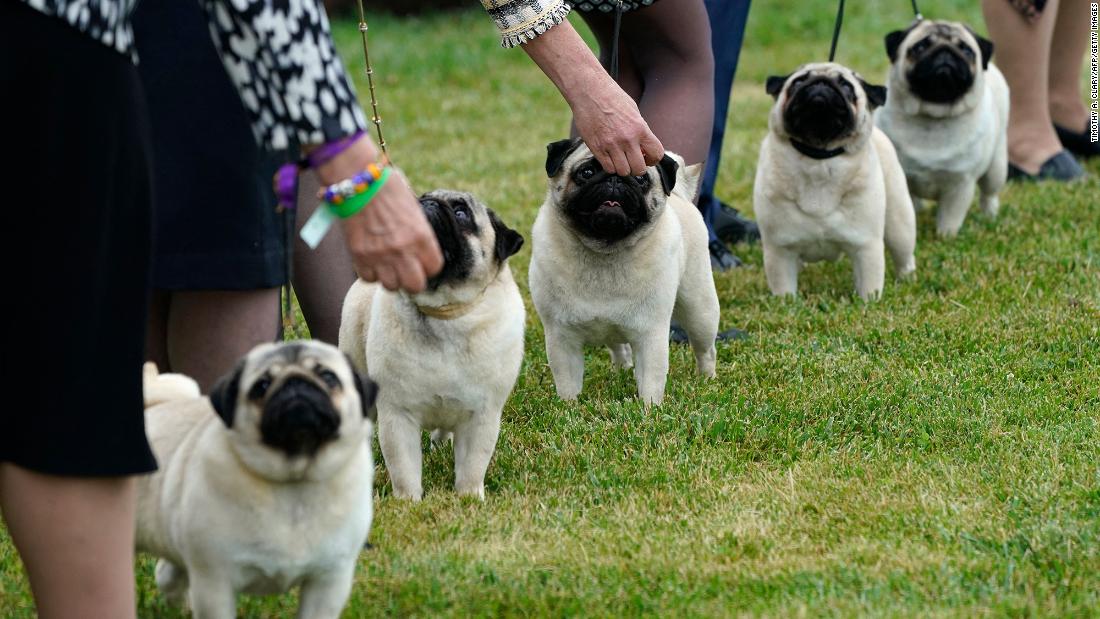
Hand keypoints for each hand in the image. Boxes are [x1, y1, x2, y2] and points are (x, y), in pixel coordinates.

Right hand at [314, 138, 442, 292]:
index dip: (429, 266)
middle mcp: (403, 249)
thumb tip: (421, 248)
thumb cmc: (387, 187)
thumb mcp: (413, 208)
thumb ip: (419, 231)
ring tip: (387, 264)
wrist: (356, 179)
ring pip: (391, 286)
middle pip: (415, 286)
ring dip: (390, 277)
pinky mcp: (359, 256)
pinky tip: (372, 259)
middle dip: (412, 279)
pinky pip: (369, 278)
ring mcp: (380, 255)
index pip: (434, 268)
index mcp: (421, 235)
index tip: (423, 261)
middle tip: (407, 269)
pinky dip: (371, 272)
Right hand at [519, 19, 663, 175]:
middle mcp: (627, 139)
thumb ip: (640, 130)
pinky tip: (609, 157)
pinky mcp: (596, 148)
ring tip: (620, 158)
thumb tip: (643, 147)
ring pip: (623, 171)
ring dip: (623, 168)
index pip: (656, 154)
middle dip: (638, 167)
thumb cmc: (612, 97)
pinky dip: (610, 166)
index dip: (653, 159)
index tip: (648, 158)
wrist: (589, 91)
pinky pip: (608, 168)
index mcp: (640, 128)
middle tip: (633, 161)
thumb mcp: (634, 111)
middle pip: (639, 168)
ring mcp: (611, 145)